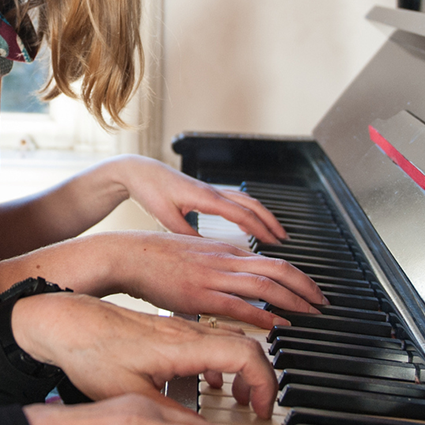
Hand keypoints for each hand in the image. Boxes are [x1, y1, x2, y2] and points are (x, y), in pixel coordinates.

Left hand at [10, 291, 277, 415]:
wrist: (64, 322)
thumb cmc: (90, 353)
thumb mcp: (129, 395)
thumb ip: (170, 414)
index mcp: (182, 345)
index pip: (246, 353)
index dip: (264, 382)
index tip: (261, 410)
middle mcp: (187, 332)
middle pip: (247, 345)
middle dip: (262, 380)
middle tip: (257, 410)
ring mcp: (179, 328)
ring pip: (231, 341)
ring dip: (244, 371)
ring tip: (239, 401)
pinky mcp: (169, 330)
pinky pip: (212, 341)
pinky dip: (224, 363)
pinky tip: (211, 383)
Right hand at [97, 232, 324, 330]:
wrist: (125, 255)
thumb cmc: (153, 260)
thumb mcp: (193, 257)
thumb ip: (216, 267)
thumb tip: (233, 286)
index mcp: (224, 250)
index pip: (273, 260)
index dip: (299, 276)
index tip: (313, 291)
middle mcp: (224, 259)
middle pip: (278, 268)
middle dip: (306, 287)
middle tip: (324, 304)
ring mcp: (213, 276)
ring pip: (266, 284)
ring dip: (294, 300)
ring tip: (311, 315)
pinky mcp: (199, 294)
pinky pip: (239, 304)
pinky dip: (263, 314)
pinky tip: (278, 325)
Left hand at [113, 156, 287, 242]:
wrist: (139, 172)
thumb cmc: (150, 191)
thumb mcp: (166, 217)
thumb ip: (186, 234)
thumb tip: (204, 251)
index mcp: (206, 198)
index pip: (242, 215)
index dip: (261, 229)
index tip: (275, 243)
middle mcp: (212, 192)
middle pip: (251, 205)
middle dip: (270, 221)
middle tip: (285, 239)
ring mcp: (210, 191)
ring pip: (246, 200)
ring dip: (262, 215)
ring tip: (274, 231)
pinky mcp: (205, 192)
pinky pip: (235, 200)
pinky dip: (248, 211)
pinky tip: (248, 223)